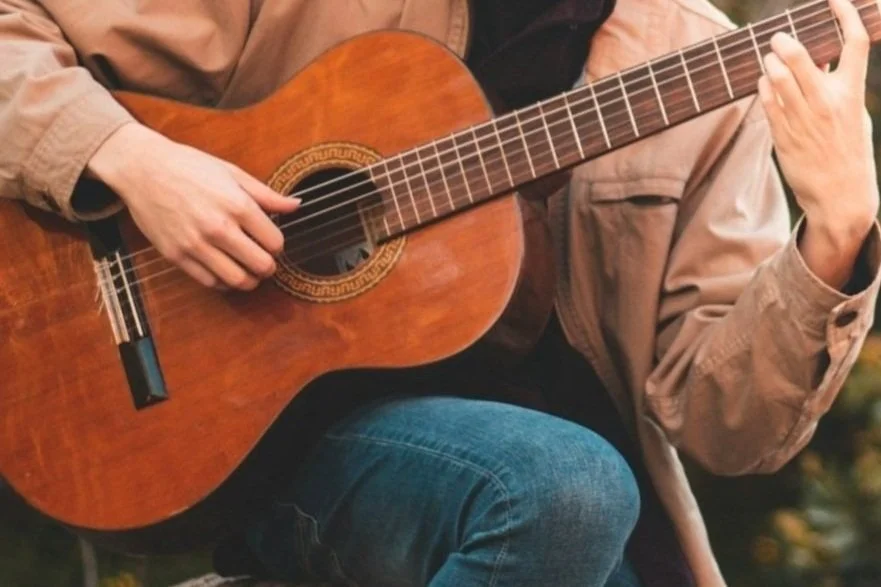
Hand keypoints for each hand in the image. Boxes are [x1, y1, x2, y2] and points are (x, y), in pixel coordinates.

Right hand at [87, 123, 299, 289]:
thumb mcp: (232, 172)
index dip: (278, 244)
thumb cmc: (189, 166)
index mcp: (237, 205)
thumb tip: (296, 205)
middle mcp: (218, 227)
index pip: (275, 242)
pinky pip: (210, 282)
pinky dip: (224, 282)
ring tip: (248, 270)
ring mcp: (196, 244)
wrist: (142, 168)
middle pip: (261, 265)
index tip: (271, 241)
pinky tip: (226, 271)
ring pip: (238, 280)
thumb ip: (266, 195)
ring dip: (249, 280)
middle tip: (264, 260)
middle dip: (269, 266)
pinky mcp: (176, 256)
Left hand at [758, 0, 878, 287]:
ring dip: (769, 63)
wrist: (841, 194)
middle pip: (800, 56)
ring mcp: (802, 119)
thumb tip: (819, 60)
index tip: (833, 0)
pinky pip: (767, 101)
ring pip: (777, 77)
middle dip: (784, 41)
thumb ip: (839, 87)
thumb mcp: (854, 115)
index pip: (854, 42)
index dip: (844, 14)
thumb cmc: (848, 152)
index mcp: (852, 94)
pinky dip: (763, 86)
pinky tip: (764, 82)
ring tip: (770, 59)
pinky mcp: (782, 134)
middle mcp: (826, 103)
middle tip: (777, 37)